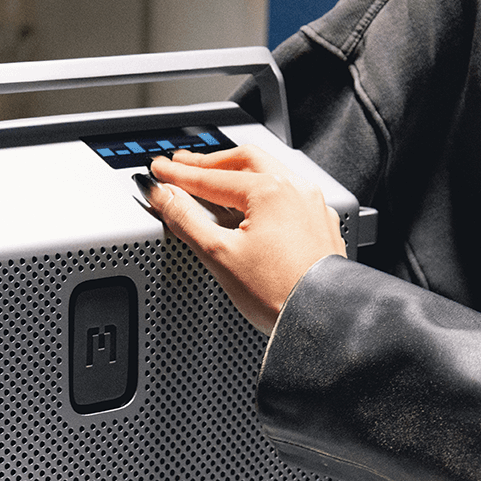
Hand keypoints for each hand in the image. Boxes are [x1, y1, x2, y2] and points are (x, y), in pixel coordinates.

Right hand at [145, 145, 345, 335]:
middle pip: (243, 161)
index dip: (178, 175)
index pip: (210, 178)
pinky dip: (261, 191)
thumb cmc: (279, 292)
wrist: (322, 319)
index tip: (159, 171)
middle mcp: (296, 189)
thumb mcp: (219, 254)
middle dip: (209, 162)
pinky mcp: (320, 224)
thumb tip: (163, 196)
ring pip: (269, 173)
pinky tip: (252, 205)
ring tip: (214, 178)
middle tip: (183, 164)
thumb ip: (185, 219)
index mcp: (270, 190)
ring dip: (236, 172)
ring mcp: (312, 205)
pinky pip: (287, 194)